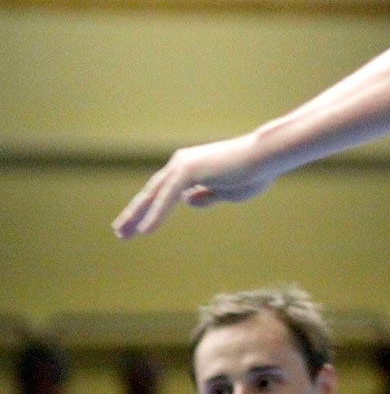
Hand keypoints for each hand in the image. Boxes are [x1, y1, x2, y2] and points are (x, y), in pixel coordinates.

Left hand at [112, 135, 274, 238]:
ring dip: (136, 216)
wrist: (266, 157)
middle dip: (134, 213)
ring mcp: (183, 166)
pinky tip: (144, 232)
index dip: (148, 210)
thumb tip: (188, 200)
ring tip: (122, 235)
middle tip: (119, 232)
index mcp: (190, 167)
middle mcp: (181, 163)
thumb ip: (207, 197)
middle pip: (151, 192)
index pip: (162, 191)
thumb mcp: (227, 192)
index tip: (137, 228)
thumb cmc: (253, 173)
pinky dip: (155, 215)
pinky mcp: (188, 171)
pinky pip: (167, 198)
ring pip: (153, 195)